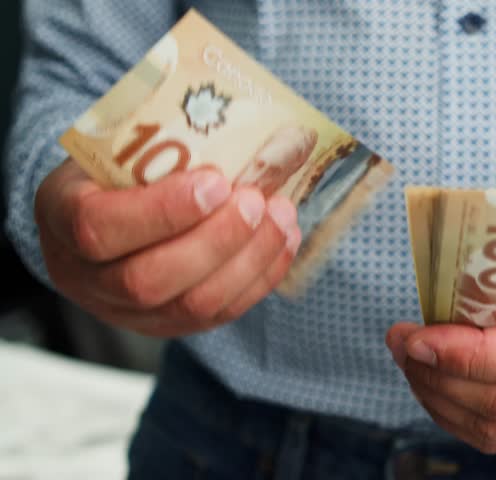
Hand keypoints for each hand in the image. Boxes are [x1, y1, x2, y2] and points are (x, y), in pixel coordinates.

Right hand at [35, 159, 300, 336]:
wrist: (104, 210)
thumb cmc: (116, 169)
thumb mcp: (114, 144)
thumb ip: (154, 143)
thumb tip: (234, 117)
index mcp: (61, 219)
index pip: (100, 229)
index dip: (163, 211)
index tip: (216, 182)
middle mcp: (87, 277)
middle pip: (150, 280)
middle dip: (217, 240)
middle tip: (257, 201)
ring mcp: (128, 311)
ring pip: (193, 306)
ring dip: (249, 260)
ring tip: (281, 217)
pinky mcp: (170, 325)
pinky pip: (220, 315)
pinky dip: (261, 278)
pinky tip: (284, 240)